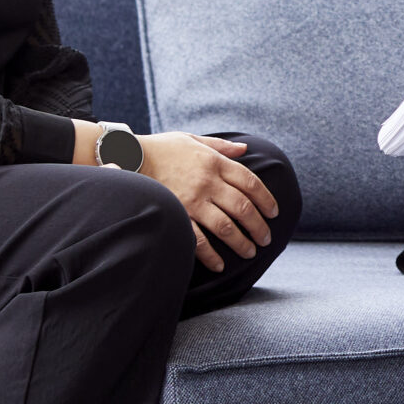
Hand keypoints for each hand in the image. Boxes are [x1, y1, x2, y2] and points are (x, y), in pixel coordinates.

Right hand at [138, 133, 277, 270]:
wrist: (129, 157)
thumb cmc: (162, 148)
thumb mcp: (193, 139)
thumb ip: (221, 146)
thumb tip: (245, 149)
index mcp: (215, 162)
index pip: (250, 182)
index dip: (266, 199)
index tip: (274, 212)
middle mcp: (208, 182)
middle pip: (243, 207)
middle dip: (259, 226)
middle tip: (266, 239)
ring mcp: (192, 200)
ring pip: (226, 226)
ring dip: (241, 242)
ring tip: (250, 252)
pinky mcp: (177, 214)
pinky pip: (198, 239)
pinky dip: (211, 254)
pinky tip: (220, 264)